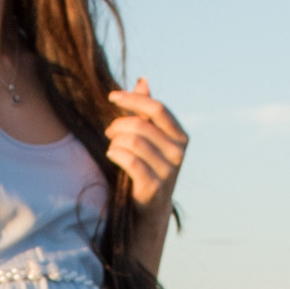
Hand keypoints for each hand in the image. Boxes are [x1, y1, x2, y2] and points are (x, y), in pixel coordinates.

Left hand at [106, 76, 187, 211]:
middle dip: (118, 125)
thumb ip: (146, 112)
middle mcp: (178, 153)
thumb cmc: (148, 166)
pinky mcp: (153, 187)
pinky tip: (111, 155)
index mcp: (180, 136)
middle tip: (109, 132)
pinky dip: (115, 154)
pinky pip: (130, 161)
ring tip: (112, 146)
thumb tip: (143, 80)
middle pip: (141, 125)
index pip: (157, 108)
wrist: (151, 208)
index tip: (112, 97)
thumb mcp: (151, 138)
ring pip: (132, 142)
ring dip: (115, 141)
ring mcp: (168, 171)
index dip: (133, 100)